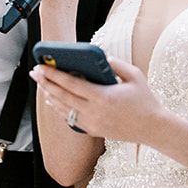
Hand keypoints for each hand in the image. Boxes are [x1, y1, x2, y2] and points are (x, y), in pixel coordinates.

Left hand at [31, 56, 164, 144]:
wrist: (152, 128)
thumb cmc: (145, 99)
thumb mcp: (134, 75)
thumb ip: (116, 64)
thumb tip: (100, 57)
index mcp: (102, 97)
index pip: (71, 85)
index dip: (53, 75)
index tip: (41, 66)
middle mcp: (93, 112)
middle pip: (62, 97)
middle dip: (46, 83)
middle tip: (35, 72)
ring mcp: (92, 123)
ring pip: (63, 110)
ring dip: (50, 96)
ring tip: (41, 85)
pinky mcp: (93, 130)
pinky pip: (70, 119)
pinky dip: (60, 109)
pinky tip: (54, 101)